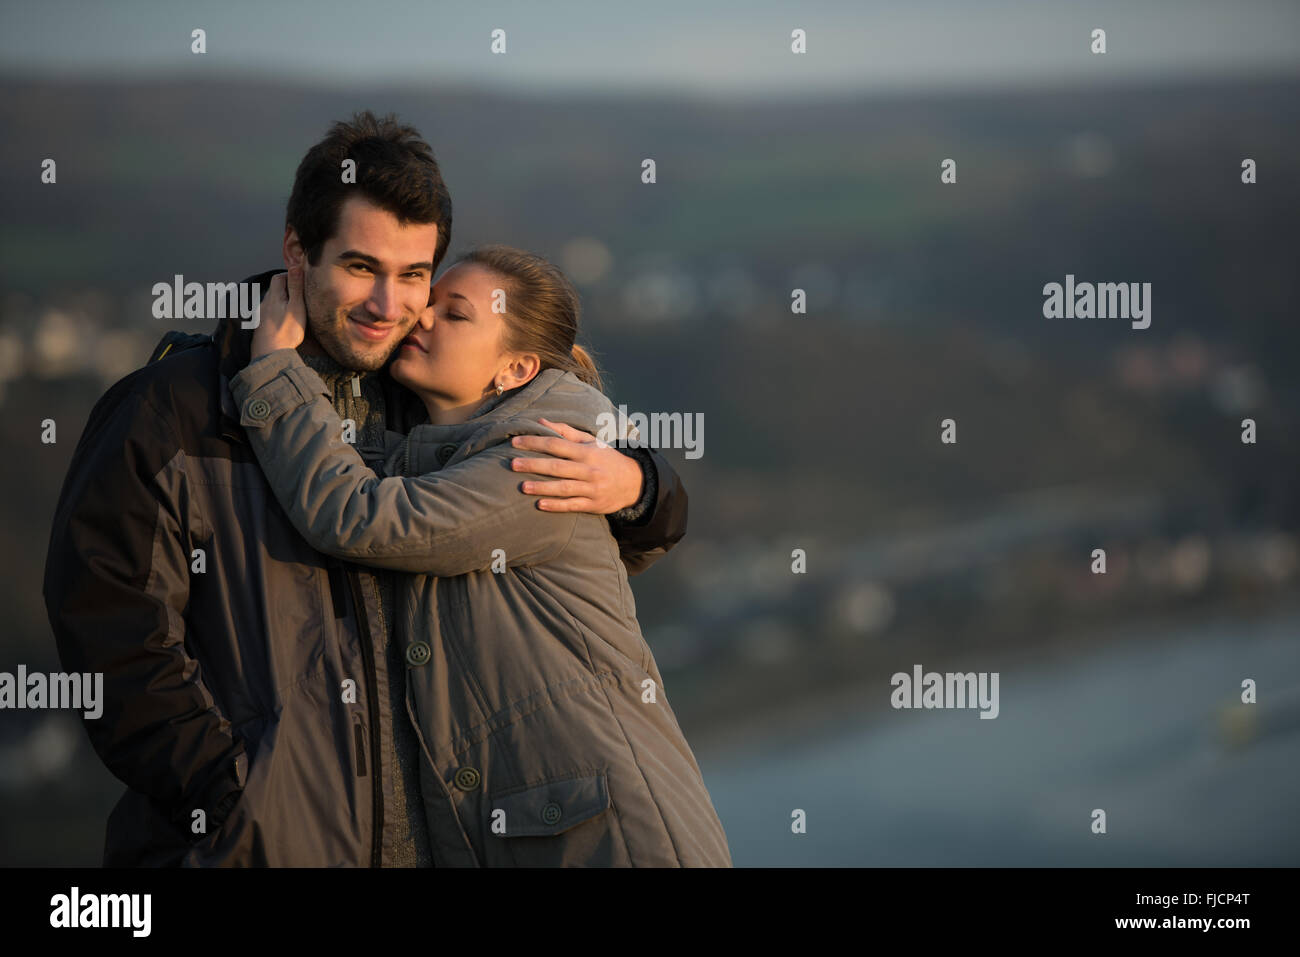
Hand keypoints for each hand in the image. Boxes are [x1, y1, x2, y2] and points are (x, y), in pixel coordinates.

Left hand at [251, 267, 306, 357]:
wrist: (269, 354)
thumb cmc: (286, 331)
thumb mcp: (296, 307)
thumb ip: (296, 287)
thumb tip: (295, 266)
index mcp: (274, 296)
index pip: (278, 277)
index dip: (289, 276)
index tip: (301, 281)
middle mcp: (265, 303)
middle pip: (275, 289)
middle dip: (287, 289)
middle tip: (300, 296)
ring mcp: (261, 315)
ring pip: (272, 302)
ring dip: (282, 302)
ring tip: (294, 310)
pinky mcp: (260, 327)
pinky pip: (270, 314)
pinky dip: (278, 314)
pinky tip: (284, 322)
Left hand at [511, 418, 643, 513]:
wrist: (635, 482)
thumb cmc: (606, 459)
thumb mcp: (591, 442)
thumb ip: (565, 432)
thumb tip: (541, 422)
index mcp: (586, 451)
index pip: (556, 444)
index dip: (535, 442)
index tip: (515, 442)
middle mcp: (589, 469)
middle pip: (558, 466)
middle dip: (534, 465)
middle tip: (512, 464)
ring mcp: (592, 488)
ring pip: (564, 487)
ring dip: (543, 487)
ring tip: (522, 487)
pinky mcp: (594, 505)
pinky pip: (573, 505)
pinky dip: (556, 505)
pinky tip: (540, 505)